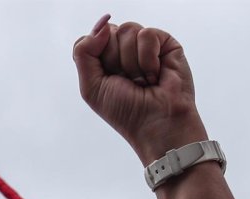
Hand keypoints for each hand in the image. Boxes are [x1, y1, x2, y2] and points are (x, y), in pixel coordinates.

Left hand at [73, 16, 206, 162]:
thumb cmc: (126, 111)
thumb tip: (103, 23)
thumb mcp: (91, 86)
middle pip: (108, 32)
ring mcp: (145, 45)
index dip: (97, 56)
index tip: (109, 79)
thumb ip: (83, 51)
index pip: (91, 38)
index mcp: (105, 59)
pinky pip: (147, 34)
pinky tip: (156, 75)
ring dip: (132, 63)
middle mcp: (125, 50)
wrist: (157, 124)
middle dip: (115, 61)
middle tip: (129, 82)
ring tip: (144, 81)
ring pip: (127, 30)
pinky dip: (148, 59)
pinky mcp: (166, 43)